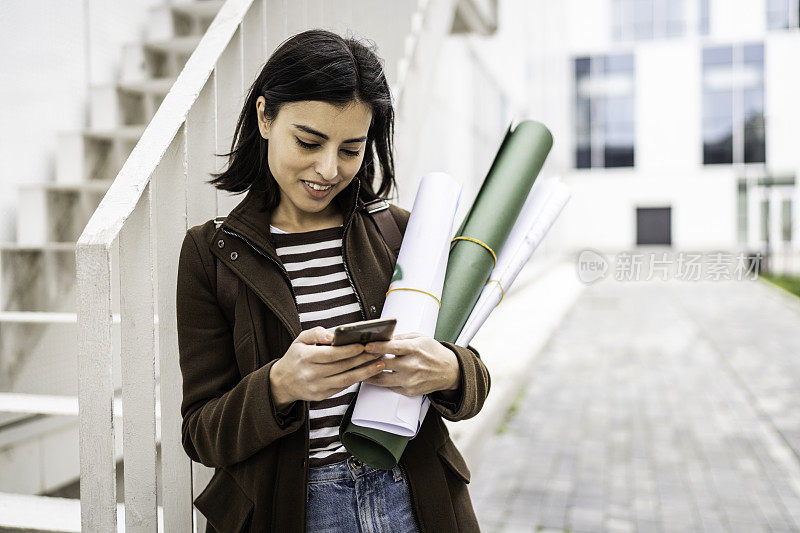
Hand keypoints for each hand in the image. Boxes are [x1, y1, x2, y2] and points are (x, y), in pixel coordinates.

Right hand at [269, 326, 385, 407]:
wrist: (282, 382)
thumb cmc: (295, 357)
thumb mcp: (299, 340)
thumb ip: (315, 333)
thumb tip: (333, 335)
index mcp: (305, 358)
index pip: (330, 354)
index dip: (348, 350)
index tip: (362, 345)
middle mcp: (311, 374)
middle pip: (342, 367)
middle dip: (363, 359)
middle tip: (378, 351)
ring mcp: (317, 387)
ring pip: (346, 379)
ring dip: (365, 371)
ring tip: (380, 363)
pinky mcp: (322, 396)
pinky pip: (343, 386)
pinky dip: (357, 379)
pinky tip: (368, 371)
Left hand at [362, 332, 459, 396]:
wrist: (449, 371)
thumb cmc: (433, 352)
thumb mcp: (420, 338)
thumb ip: (401, 337)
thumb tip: (383, 338)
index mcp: (415, 349)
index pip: (392, 348)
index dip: (376, 347)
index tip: (365, 345)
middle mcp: (412, 366)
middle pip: (383, 365)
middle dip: (368, 361)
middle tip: (357, 357)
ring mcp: (410, 381)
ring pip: (382, 380)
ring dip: (369, 374)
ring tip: (360, 369)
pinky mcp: (409, 391)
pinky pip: (389, 387)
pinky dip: (380, 381)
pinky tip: (372, 376)